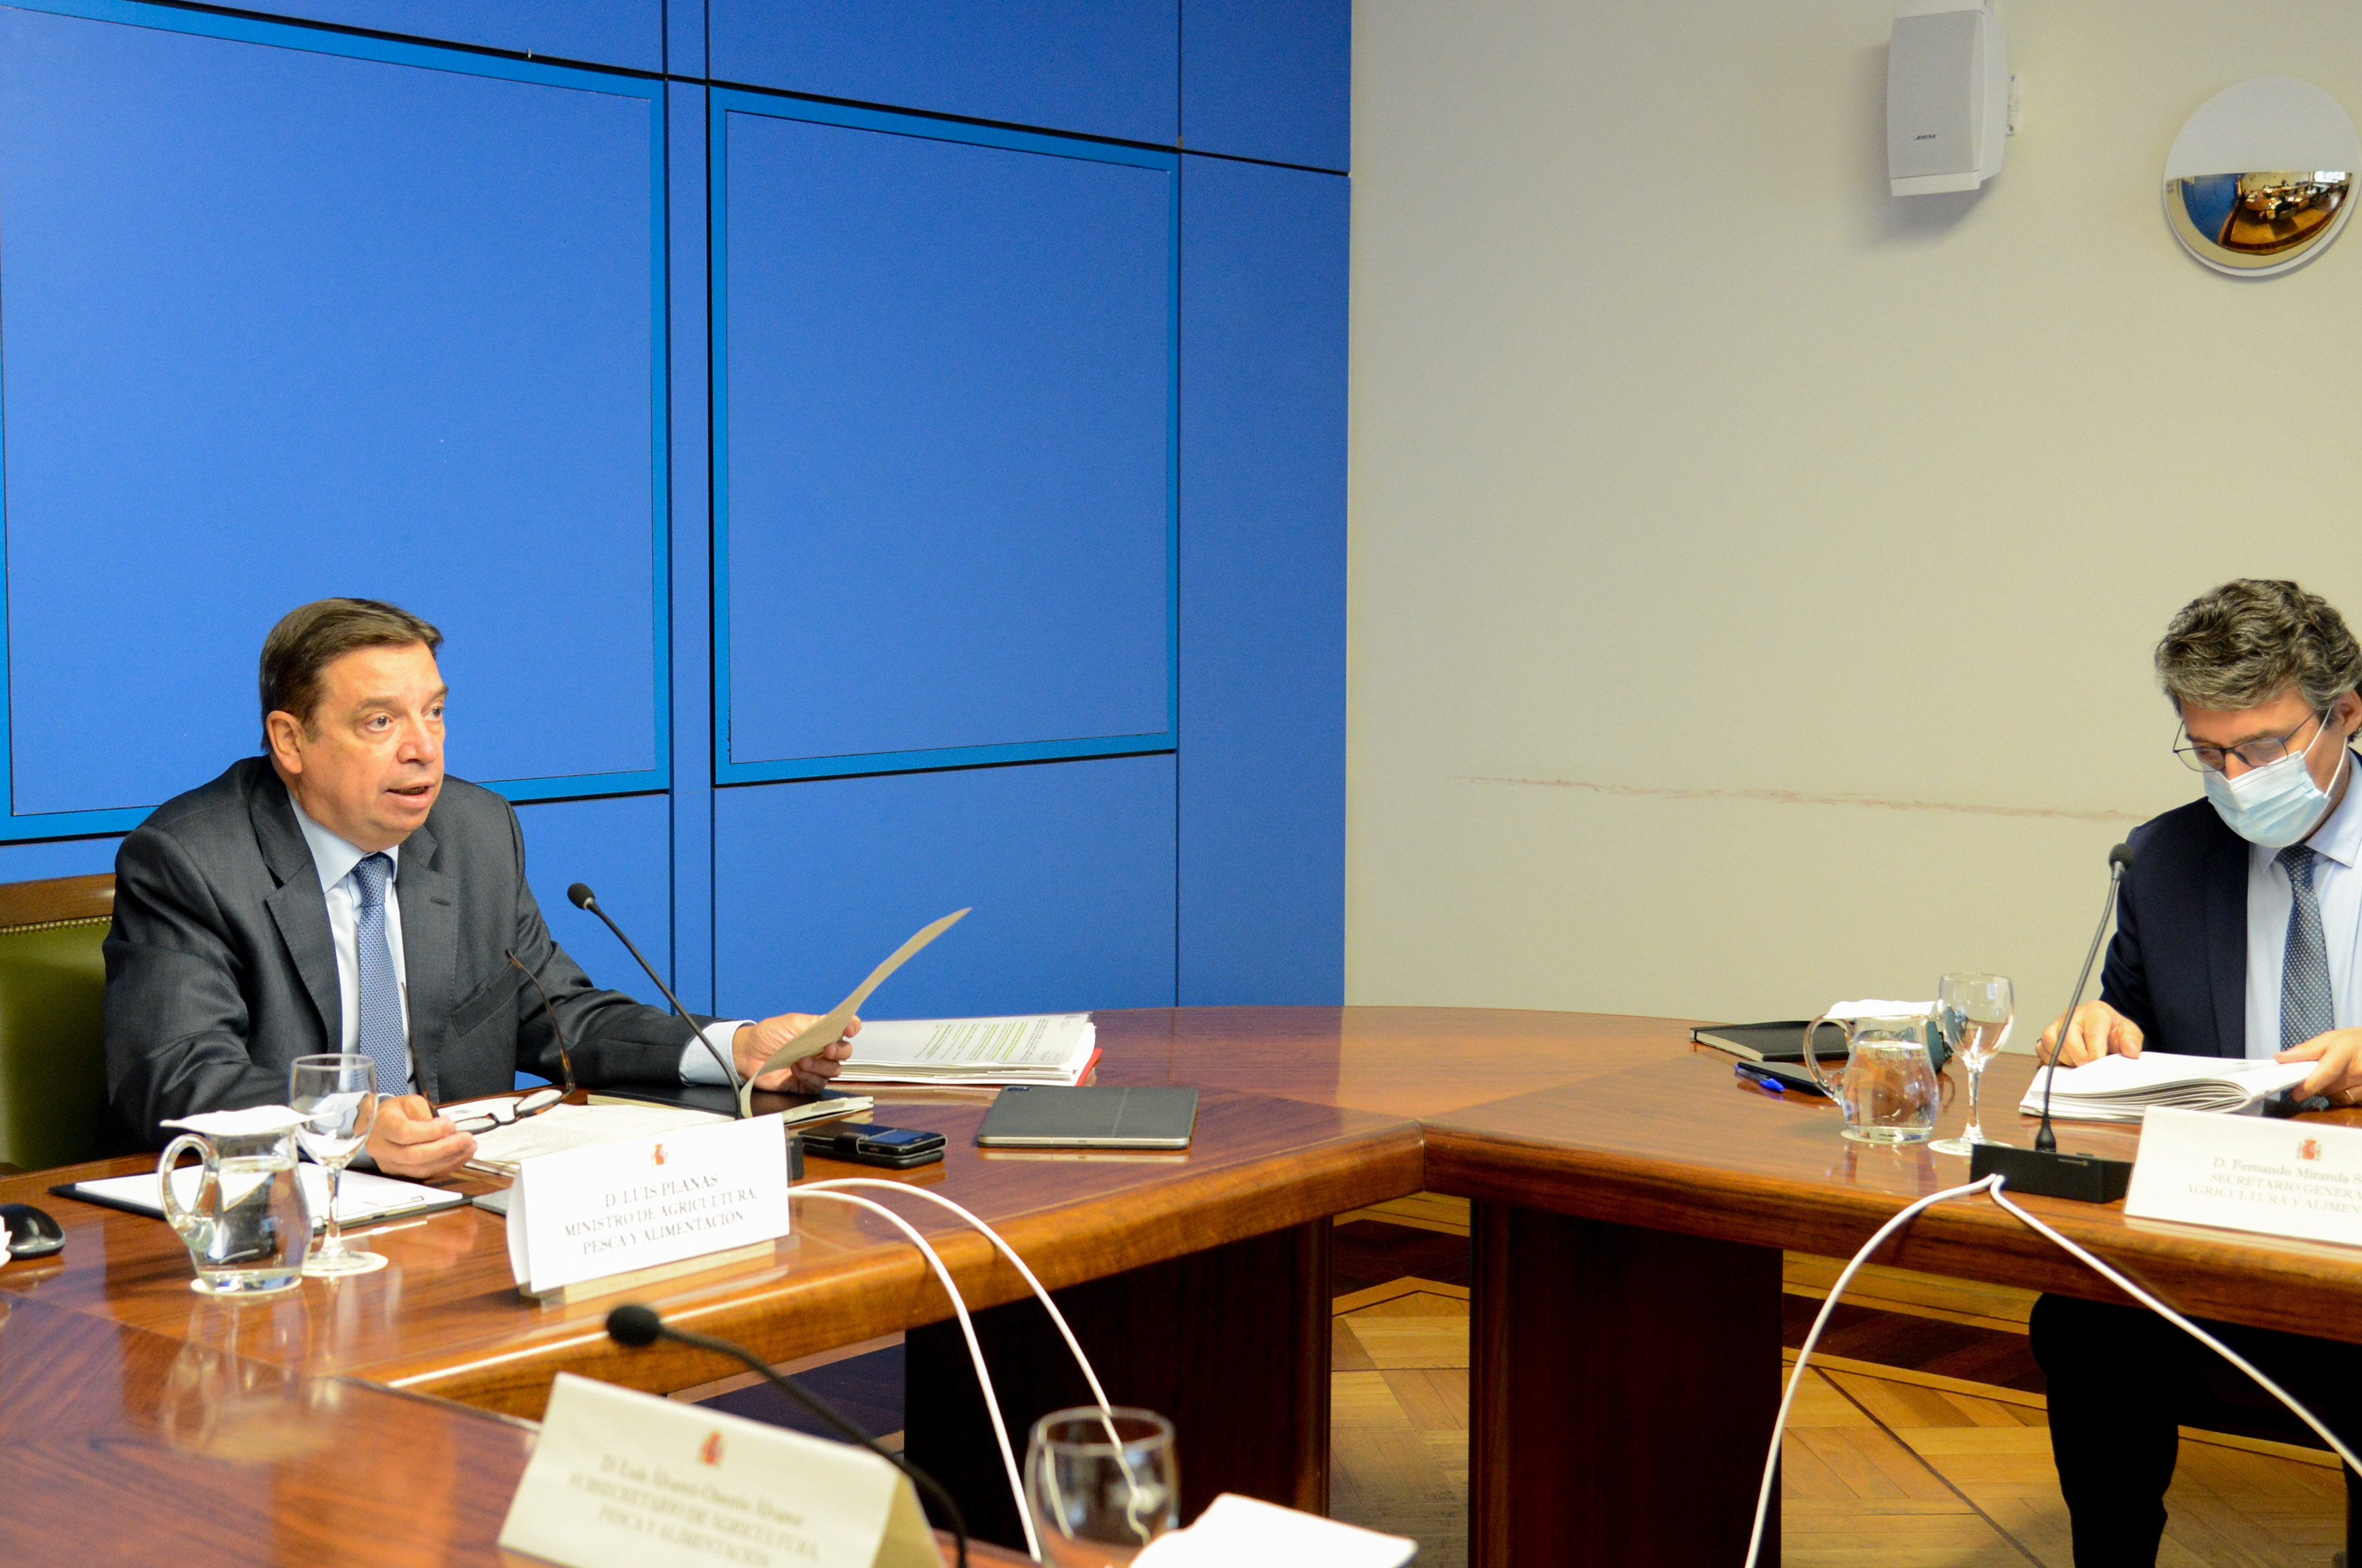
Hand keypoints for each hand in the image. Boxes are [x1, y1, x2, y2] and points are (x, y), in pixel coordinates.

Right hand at [366, 1094, 476, 1178]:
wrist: (383, 1125)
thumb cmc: (397, 1112)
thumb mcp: (411, 1103)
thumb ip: (426, 1113)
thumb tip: (444, 1129)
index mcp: (382, 1125)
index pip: (404, 1133)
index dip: (431, 1131)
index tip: (450, 1125)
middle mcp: (381, 1148)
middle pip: (414, 1155)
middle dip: (446, 1148)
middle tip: (467, 1139)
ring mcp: (390, 1164)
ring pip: (421, 1169)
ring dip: (450, 1159)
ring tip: (468, 1147)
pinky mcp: (401, 1174)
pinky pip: (426, 1175)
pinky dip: (446, 1166)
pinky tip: (460, 1157)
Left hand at [733, 1013, 862, 1092]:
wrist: (748, 1054)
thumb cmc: (768, 1035)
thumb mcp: (792, 1022)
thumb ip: (815, 1024)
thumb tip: (837, 1022)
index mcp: (821, 1032)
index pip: (845, 1028)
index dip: (852, 1027)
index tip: (850, 1029)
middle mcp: (822, 1050)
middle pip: (845, 1052)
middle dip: (839, 1051)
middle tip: (827, 1049)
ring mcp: (816, 1067)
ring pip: (834, 1070)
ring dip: (820, 1066)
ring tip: (801, 1061)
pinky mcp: (806, 1083)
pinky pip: (818, 1083)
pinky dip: (809, 1077)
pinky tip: (795, 1070)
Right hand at [2037, 1001, 2142, 1066]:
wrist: (2104, 1029)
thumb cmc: (2114, 1031)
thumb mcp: (2130, 1033)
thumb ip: (2132, 1041)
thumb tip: (2131, 1051)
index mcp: (2095, 1012)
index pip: (2092, 1034)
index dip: (2095, 1054)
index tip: (2098, 1067)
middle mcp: (2073, 1014)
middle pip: (2067, 1038)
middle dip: (2078, 1058)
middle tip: (2088, 1069)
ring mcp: (2058, 1023)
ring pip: (2051, 1042)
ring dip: (2064, 1058)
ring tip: (2077, 1063)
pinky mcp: (2049, 1033)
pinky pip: (2042, 1048)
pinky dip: (2051, 1059)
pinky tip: (2066, 1062)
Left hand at [2276, 1027, 2361, 1104]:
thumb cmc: (2356, 1041)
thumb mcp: (2331, 1038)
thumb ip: (2306, 1050)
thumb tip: (2280, 1059)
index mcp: (2346, 1051)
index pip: (2326, 1072)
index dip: (2309, 1085)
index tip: (2296, 1094)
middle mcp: (2359, 1069)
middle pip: (2328, 1088)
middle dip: (2317, 1085)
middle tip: (2316, 1076)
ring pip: (2339, 1098)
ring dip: (2331, 1092)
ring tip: (2336, 1078)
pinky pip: (2351, 1101)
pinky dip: (2344, 1096)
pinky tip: (2347, 1085)